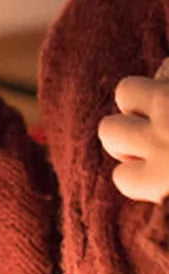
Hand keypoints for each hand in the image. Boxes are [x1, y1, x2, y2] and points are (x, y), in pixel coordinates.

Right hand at [98, 73, 168, 203]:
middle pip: (109, 131)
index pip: (123, 179)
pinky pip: (163, 67)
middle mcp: (163, 136)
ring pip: (126, 91)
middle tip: (160, 145)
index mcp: (166, 178)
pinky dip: (167, 78)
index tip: (161, 182)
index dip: (140, 179)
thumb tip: (164, 206)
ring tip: (166, 114)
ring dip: (141, 101)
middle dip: (128, 136)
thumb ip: (167, 196)